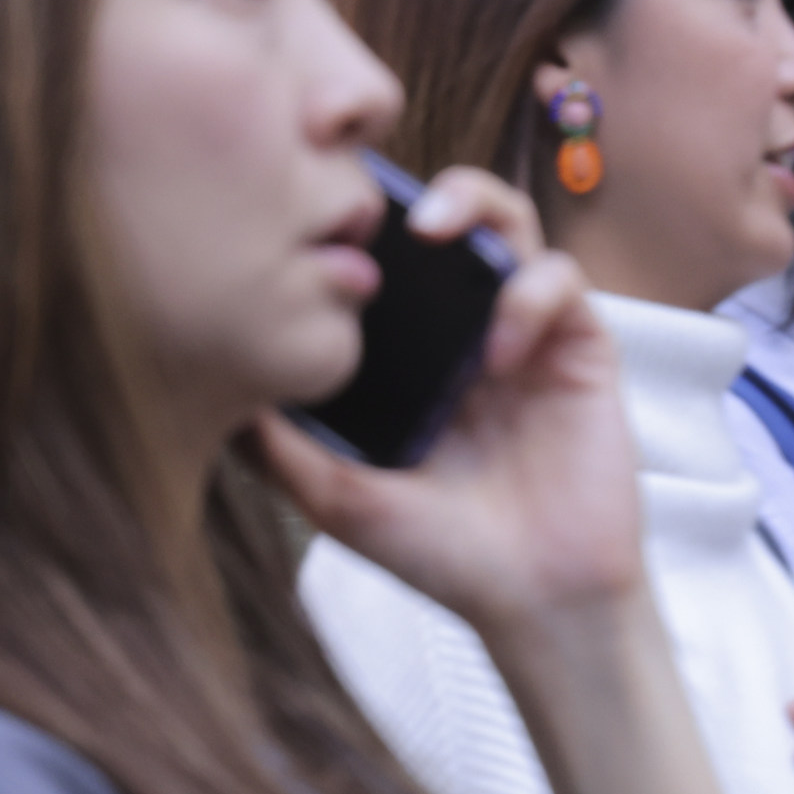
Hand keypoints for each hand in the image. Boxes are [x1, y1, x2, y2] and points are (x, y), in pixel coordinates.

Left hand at [253, 169, 640, 640]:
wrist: (538, 602)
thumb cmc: (443, 556)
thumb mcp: (337, 498)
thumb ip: (278, 445)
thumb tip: (211, 388)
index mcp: (413, 357)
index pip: (387, 260)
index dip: (357, 226)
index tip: (315, 220)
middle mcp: (470, 333)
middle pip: (447, 220)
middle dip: (414, 191)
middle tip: (374, 203)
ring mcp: (529, 335)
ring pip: (511, 224)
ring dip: (476, 206)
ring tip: (436, 232)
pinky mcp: (583, 349)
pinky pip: (562, 281)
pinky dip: (528, 297)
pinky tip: (501, 355)